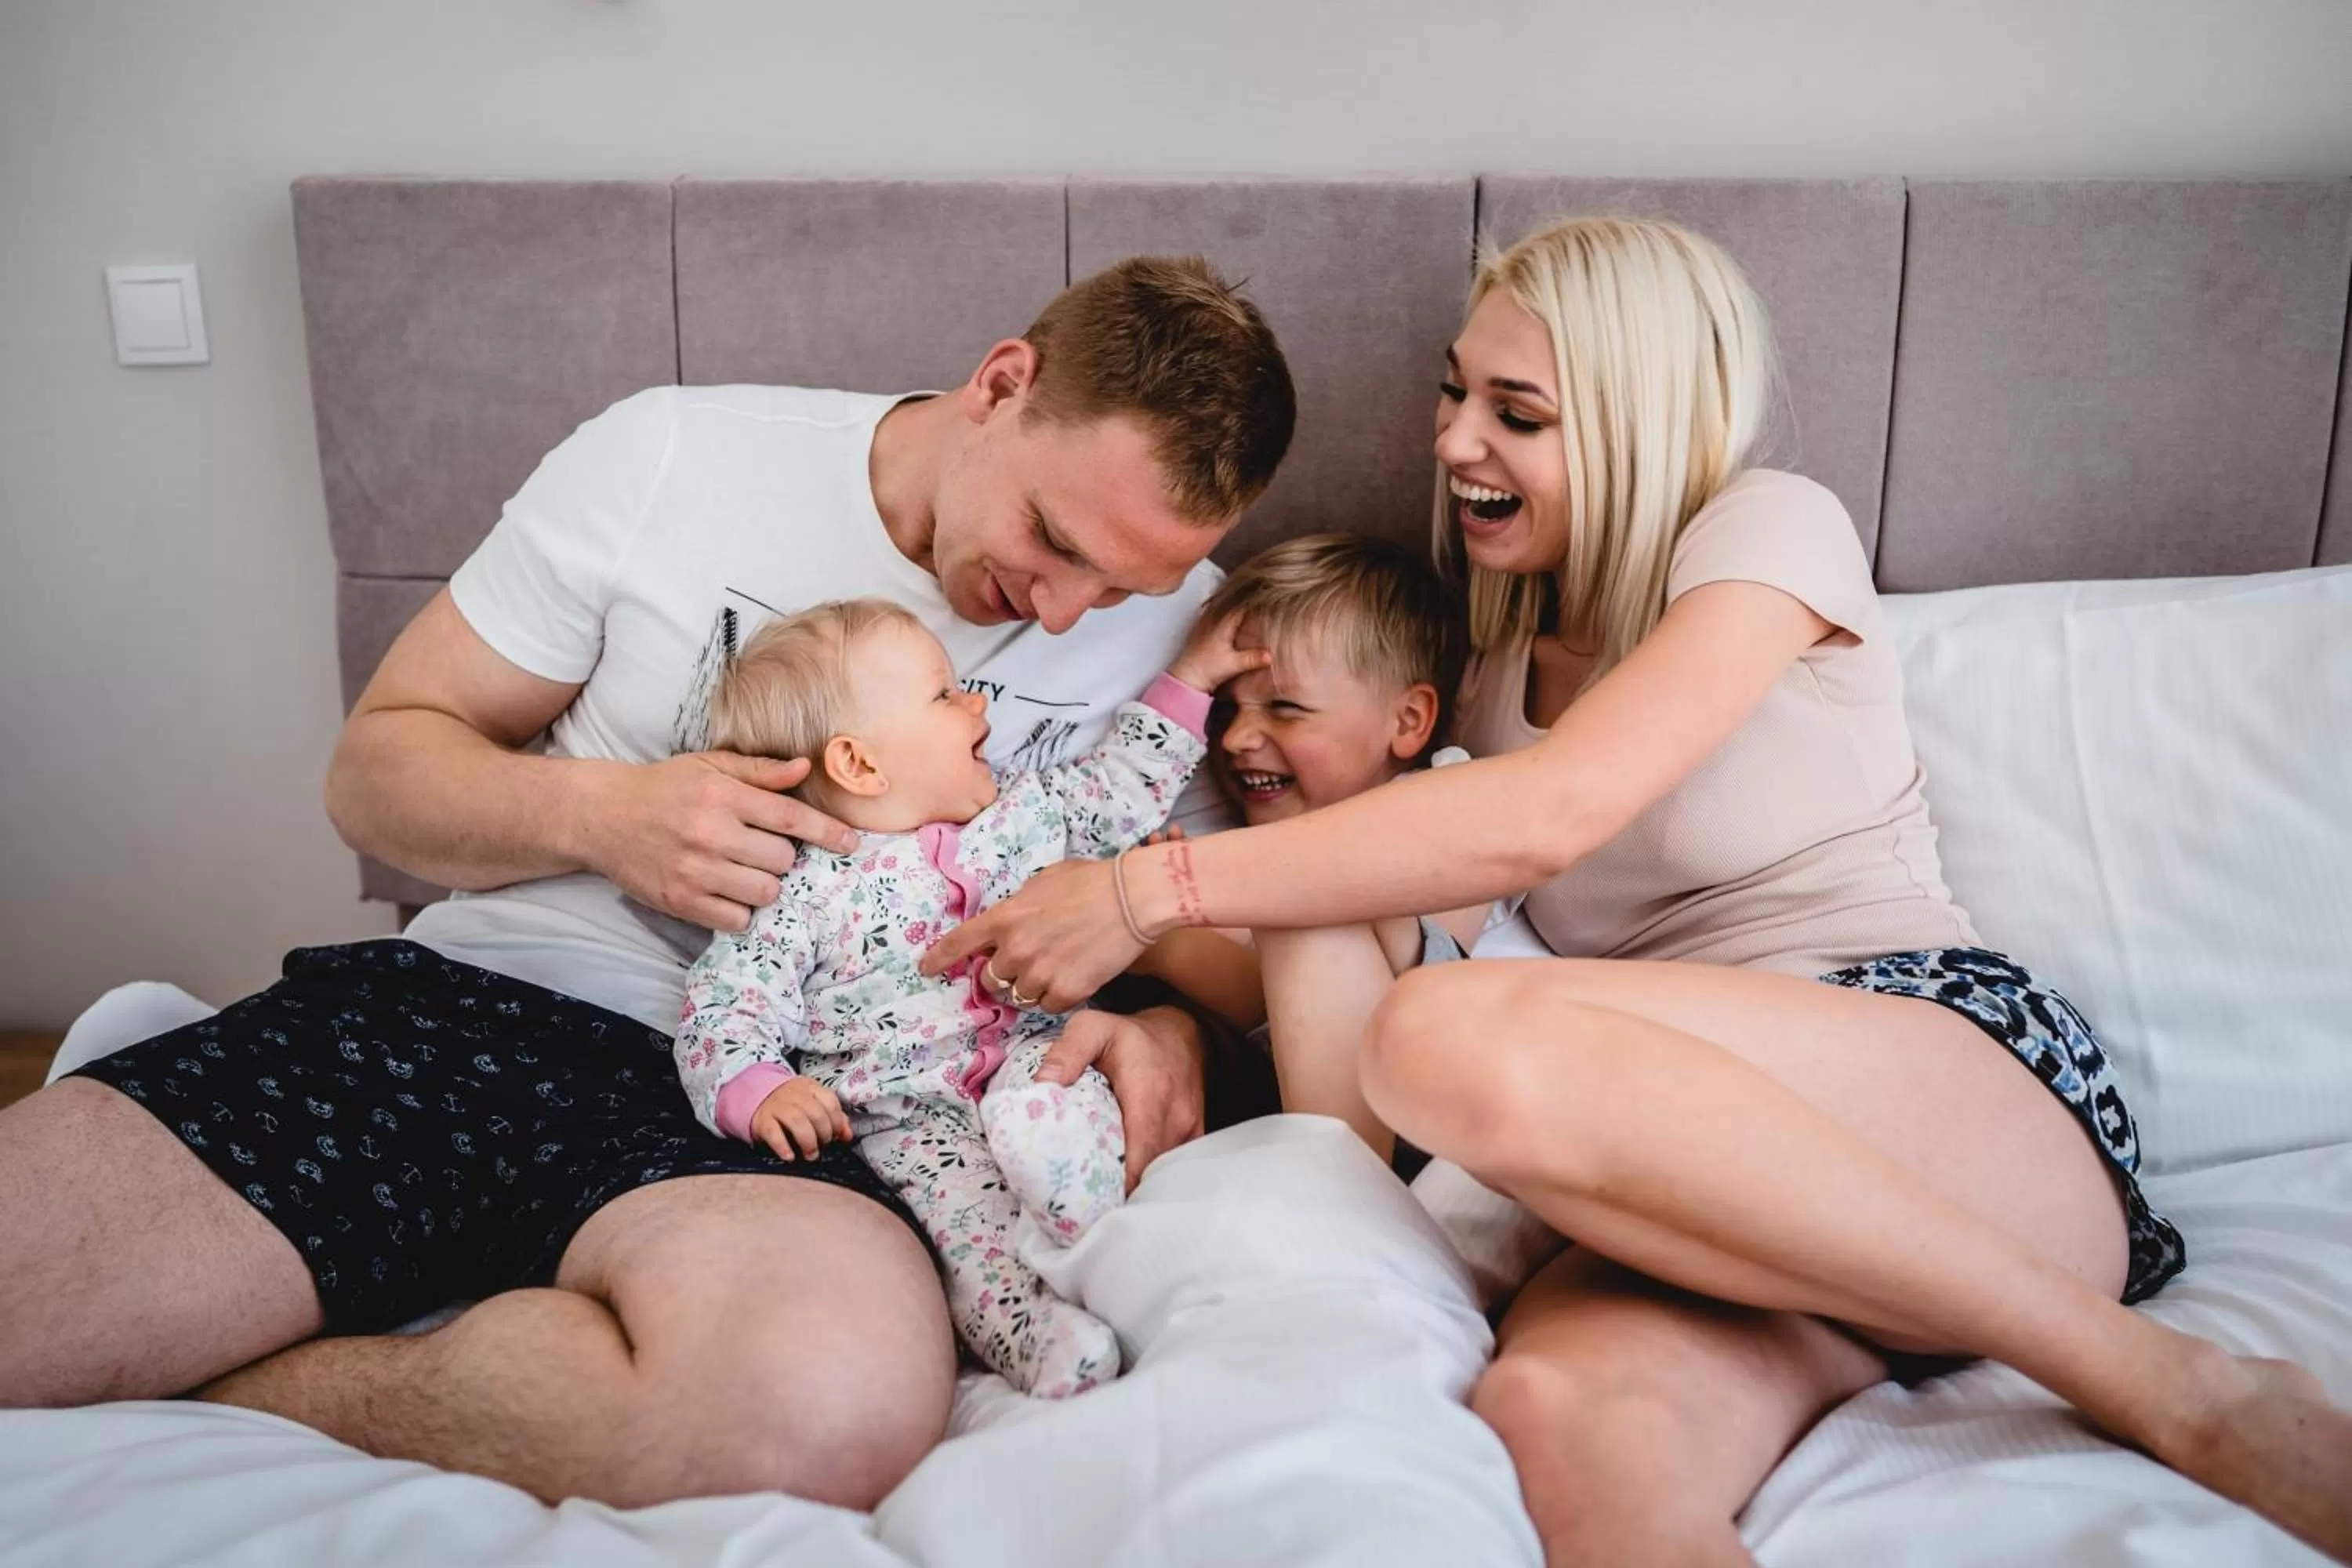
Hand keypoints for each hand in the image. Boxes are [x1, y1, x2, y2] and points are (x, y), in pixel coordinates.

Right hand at [579, 751, 858, 931]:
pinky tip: (728, 893)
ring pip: (765, 892)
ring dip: (764, 885)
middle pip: (783, 861)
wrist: (601, 816)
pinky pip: (736, 919)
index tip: (851, 843)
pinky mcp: (680, 900)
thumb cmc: (663, 788)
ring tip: (744, 871)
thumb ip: (759, 771)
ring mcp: (695, 870)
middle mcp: (711, 833)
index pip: (791, 818)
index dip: (827, 832)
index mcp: (723, 795)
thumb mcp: (709, 766)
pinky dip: (740, 911)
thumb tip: (805, 768)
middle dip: (782, 858)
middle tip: (762, 849)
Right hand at [750, 1077, 851, 1162]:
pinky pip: (773, 1132)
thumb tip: (847, 1135)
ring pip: (797, 1120)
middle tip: (823, 1145)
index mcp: (810, 1087)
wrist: (757, 1098)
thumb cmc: (791, 1105)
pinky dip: (783, 1146)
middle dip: (824, 1133)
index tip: (837, 1136)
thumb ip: (833, 1117)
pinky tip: (789, 1156)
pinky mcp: (762, 1120)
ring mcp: (777, 1105)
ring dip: (808, 1141)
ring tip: (810, 1154)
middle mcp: (794, 1094)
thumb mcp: (813, 1104)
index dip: (837, 1122)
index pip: (830, 1101)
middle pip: (815, 1112)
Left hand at [922, 857, 1145, 1013]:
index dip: (939, 959)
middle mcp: (1016, 949)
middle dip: (999, 975)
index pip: (959, 943)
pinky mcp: (1067, 991)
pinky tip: (1074, 976)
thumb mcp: (1044, 881)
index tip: (927, 969)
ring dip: (1029, 986)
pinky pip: (1048, 1005)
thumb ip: (1020, 904)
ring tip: (1054, 968)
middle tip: (1021, 965)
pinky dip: (1057, 996)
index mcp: (1006, 917)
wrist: (1132, 898)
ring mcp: (1040, 972)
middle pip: (989, 979)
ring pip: (1018, 996)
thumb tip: (1014, 919)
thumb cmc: (1092, 881)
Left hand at [1038, 1007, 1206, 1191]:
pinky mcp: (1194, 1137)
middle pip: (1148, 1172)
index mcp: (1149, 1093)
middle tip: (1084, 1208)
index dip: (1116, 1185)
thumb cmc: (1130, 1035)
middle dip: (1118, 1194)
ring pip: (1159, 1173)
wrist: (1182, 1033)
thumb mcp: (1092, 1027)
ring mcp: (1189, 1129)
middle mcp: (1175, 1116)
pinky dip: (1148, 1180)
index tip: (1087, 1202)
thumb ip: (1067, 1052)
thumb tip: (1041, 1086)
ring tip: (1099, 1202)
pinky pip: (1170, 1167)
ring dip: (1133, 1189)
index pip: (1139, 1154)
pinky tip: (1125, 1187)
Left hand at [1168, 609, 1272, 693]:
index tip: (1266, 599)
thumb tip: (1271, 656)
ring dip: (1232, 606)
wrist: (1187, 677)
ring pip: (1221, 608)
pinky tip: (1228, 617)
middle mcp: (1212, 621)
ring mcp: (1205, 625)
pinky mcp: (1200, 632)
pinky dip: (1222, 614)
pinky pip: (1213, 615)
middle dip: (1244, 601)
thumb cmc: (1208, 669)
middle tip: (1259, 598)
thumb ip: (1253, 658)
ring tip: (1246, 601)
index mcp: (1222, 624)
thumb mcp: (1234, 664)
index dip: (1253, 602)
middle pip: (1231, 604)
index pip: (1241, 607)